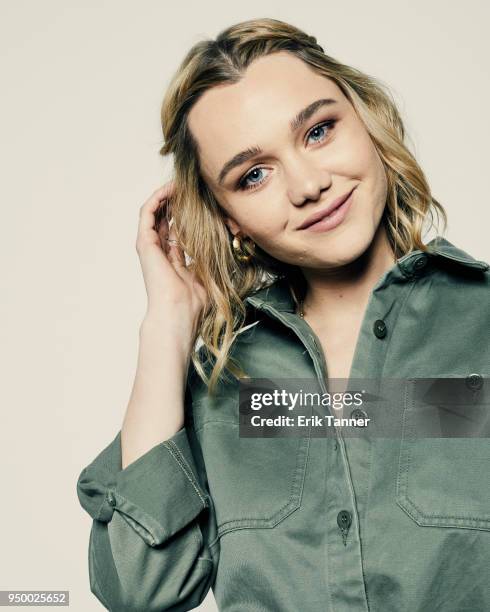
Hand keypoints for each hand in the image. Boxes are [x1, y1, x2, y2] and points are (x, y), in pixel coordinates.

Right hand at [136, 181, 208, 346]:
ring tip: (178, 183)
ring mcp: (150, 247)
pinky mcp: (145, 243)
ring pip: (154, 212)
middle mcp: (159, 252)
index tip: (201, 202)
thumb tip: (235, 244)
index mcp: (173, 260)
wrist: (179, 313)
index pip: (176, 230)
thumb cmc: (195, 302)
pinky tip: (169, 189)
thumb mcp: (211, 274)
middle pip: (164, 219)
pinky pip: (147, 213)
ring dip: (166, 196)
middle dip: (176, 202)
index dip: (186, 215)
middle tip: (189, 188)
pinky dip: (157, 198)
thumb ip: (215, 259)